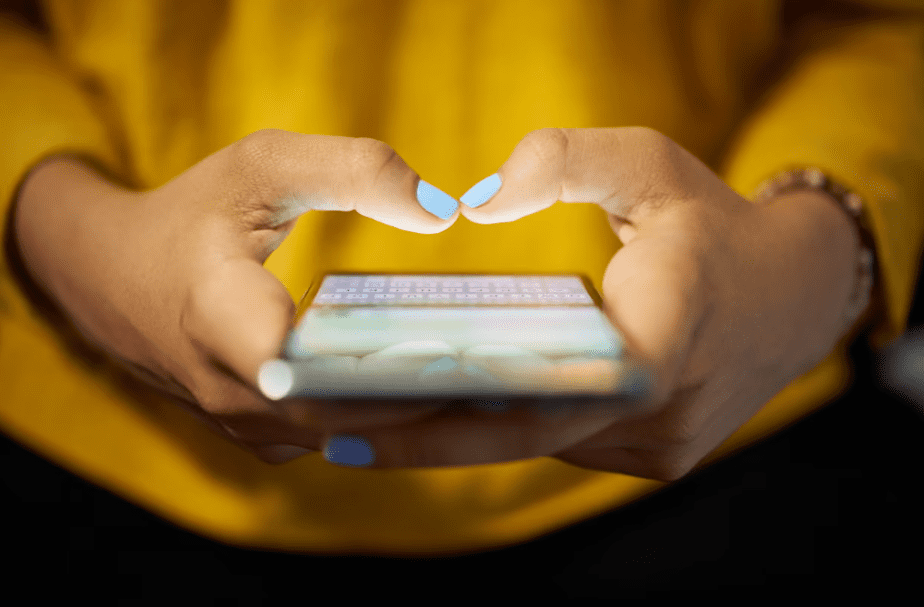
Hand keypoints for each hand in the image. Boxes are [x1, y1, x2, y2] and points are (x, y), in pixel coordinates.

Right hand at [12, 129, 463, 463]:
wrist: (111, 280)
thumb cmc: (191, 216)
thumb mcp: (261, 166)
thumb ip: (353, 170)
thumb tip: (444, 209)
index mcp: (220, 317)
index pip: (311, 369)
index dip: (389, 371)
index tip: (465, 356)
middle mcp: (231, 392)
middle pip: (347, 415)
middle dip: (431, 399)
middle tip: (519, 376)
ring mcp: (245, 426)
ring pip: (348, 437)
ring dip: (420, 417)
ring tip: (500, 389)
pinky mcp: (262, 436)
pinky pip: (337, 439)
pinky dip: (390, 421)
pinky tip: (448, 395)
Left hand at [320, 127, 861, 480]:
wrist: (791, 296)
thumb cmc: (711, 224)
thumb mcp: (649, 164)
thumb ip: (565, 161)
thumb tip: (476, 201)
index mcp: (666, 333)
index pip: (551, 389)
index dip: (455, 412)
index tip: (367, 416)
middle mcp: (663, 410)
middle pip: (526, 434)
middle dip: (426, 435)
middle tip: (330, 429)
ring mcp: (661, 445)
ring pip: (540, 446)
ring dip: (459, 435)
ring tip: (366, 420)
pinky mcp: (655, 456)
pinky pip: (562, 444)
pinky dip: (504, 430)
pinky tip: (441, 412)